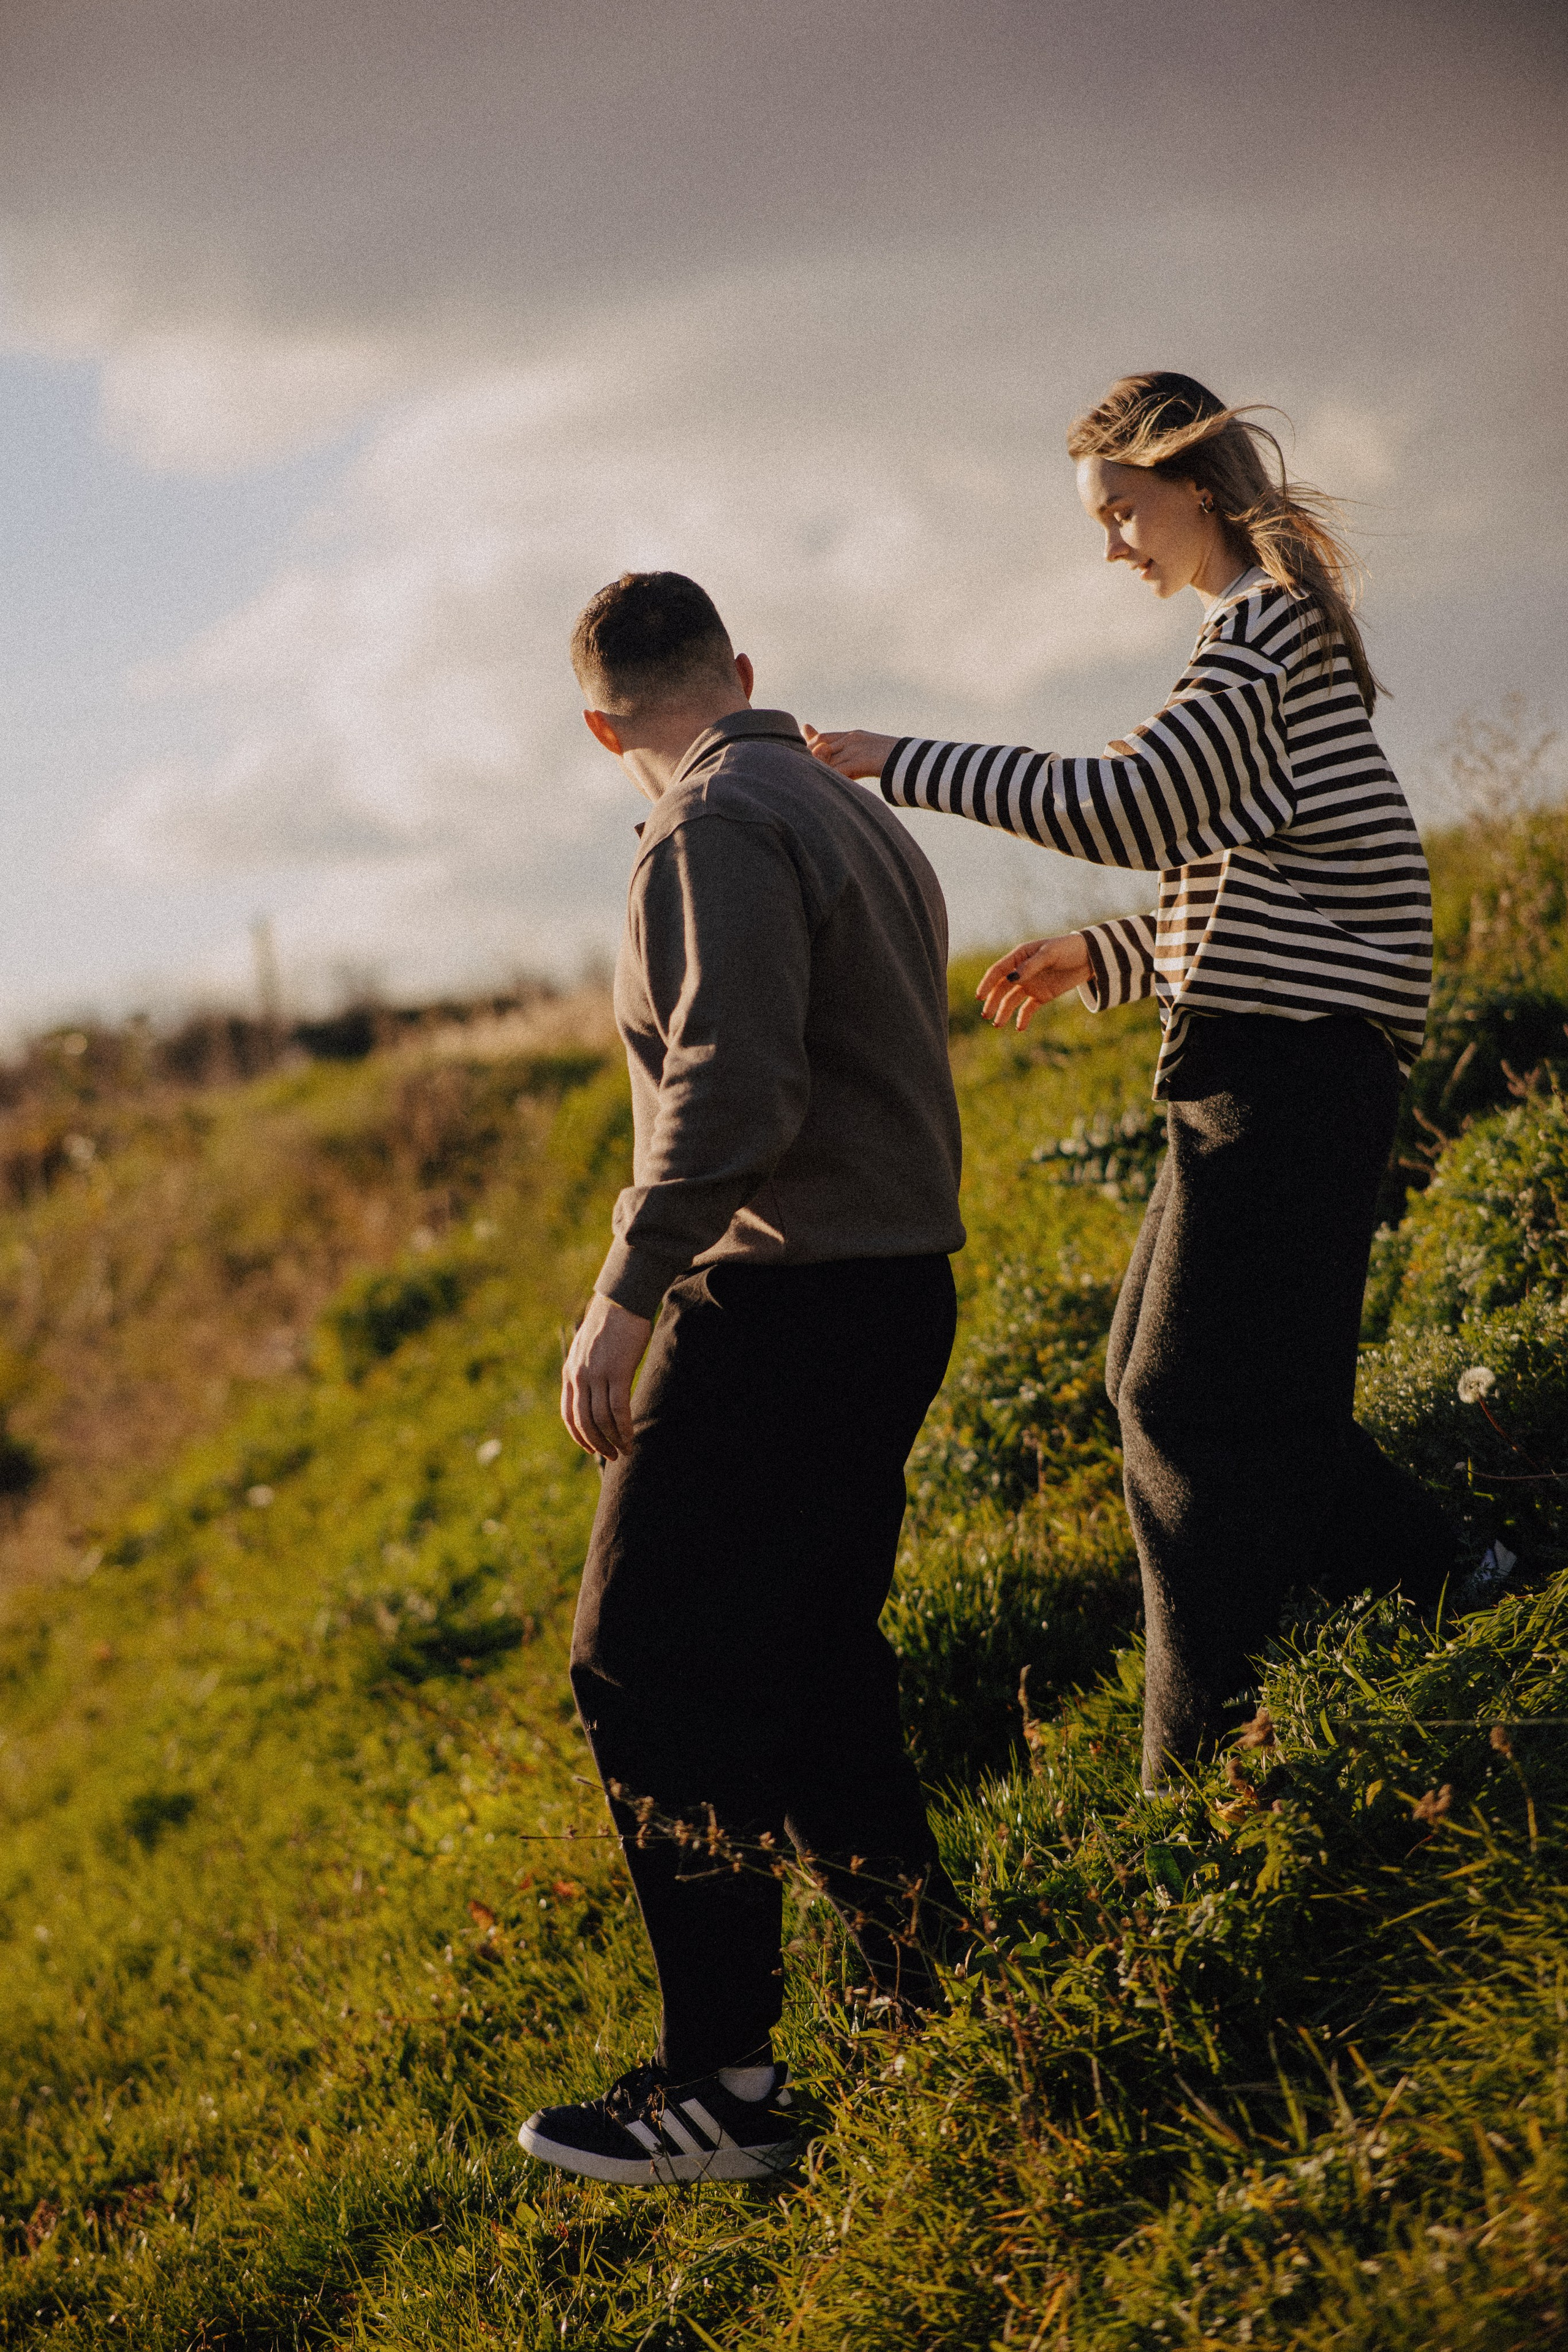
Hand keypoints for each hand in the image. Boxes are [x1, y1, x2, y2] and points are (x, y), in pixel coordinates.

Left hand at [560, 1293, 653, 1460]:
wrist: (621, 1301)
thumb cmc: (609, 1325)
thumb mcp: (588, 1350)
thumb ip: (586, 1371)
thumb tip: (594, 1392)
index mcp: (570, 1372)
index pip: (568, 1414)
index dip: (579, 1436)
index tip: (592, 1448)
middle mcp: (580, 1376)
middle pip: (584, 1421)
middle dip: (597, 1443)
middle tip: (611, 1456)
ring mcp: (597, 1374)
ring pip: (601, 1418)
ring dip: (613, 1439)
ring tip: (625, 1451)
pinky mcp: (618, 1371)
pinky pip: (618, 1408)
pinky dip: (624, 1427)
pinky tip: (631, 1437)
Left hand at [802, 725, 898, 779]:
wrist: (915, 762)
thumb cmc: (897, 763)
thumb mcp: (872, 758)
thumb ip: (855, 761)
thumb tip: (845, 771)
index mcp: (856, 736)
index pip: (826, 737)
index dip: (811, 743)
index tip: (801, 748)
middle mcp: (853, 739)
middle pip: (821, 744)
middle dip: (809, 755)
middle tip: (799, 764)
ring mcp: (856, 749)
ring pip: (826, 758)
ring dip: (817, 769)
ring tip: (808, 780)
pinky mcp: (860, 761)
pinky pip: (838, 770)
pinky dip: (830, 778)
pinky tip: (824, 788)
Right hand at [977, 934, 1091, 1030]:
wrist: (1089, 957)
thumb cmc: (1068, 949)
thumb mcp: (1050, 954)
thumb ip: (1031, 966)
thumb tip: (1011, 978)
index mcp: (1019, 956)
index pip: (998, 971)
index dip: (987, 983)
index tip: (979, 996)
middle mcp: (1021, 972)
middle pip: (1002, 988)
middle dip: (993, 1001)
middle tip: (986, 1015)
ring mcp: (1030, 985)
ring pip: (1011, 1000)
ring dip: (1003, 1012)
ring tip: (998, 1024)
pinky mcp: (1041, 996)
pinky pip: (1028, 1009)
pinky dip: (1023, 1018)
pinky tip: (1019, 1028)